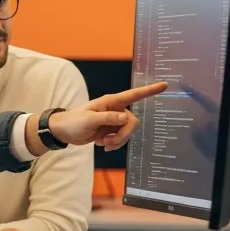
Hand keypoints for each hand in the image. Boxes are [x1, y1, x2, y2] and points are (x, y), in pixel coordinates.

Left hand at [45, 82, 167, 150]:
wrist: (64, 132)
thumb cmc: (74, 121)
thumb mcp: (89, 120)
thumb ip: (108, 118)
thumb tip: (126, 118)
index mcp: (111, 102)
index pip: (134, 95)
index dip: (150, 90)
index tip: (164, 85)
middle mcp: (115, 110)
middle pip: (132, 122)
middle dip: (123, 135)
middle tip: (108, 142)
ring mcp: (114, 121)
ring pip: (128, 132)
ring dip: (117, 141)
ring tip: (102, 144)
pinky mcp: (111, 130)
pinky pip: (121, 139)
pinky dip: (114, 144)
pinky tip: (102, 145)